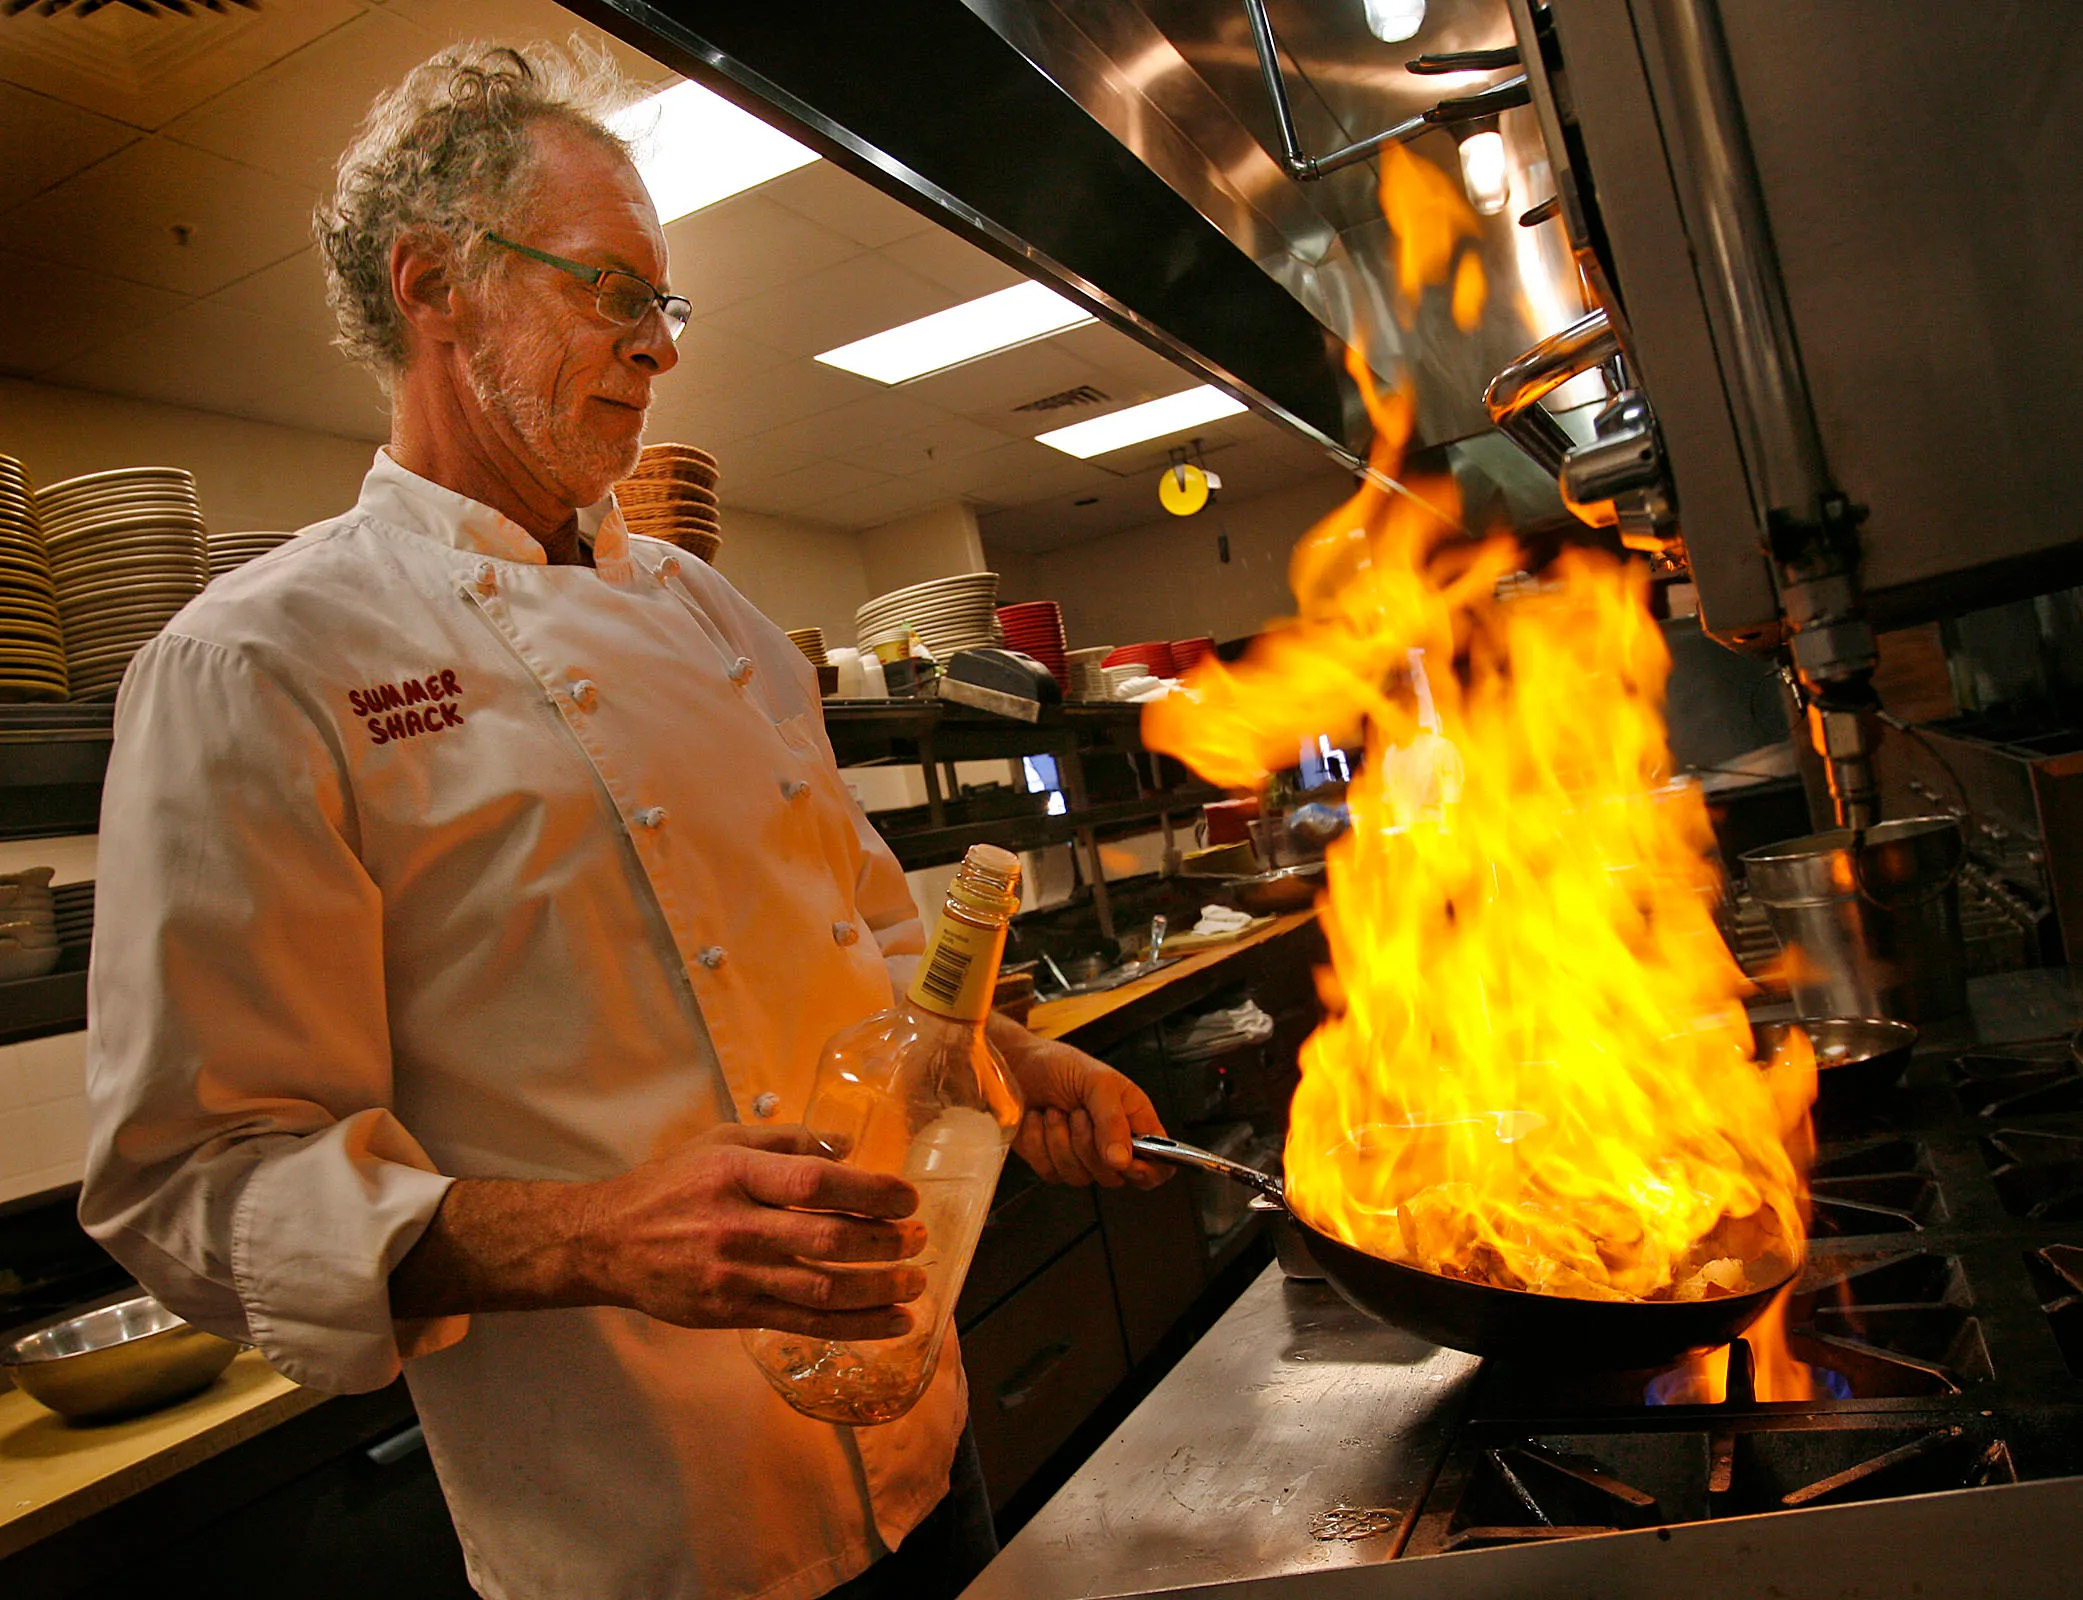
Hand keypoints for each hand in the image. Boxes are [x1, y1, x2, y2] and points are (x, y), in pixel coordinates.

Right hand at [578, 1124, 927, 1339]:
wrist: (607, 1241)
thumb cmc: (671, 1184)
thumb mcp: (723, 1141)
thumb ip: (787, 1140)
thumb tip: (850, 1147)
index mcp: (737, 1173)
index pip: (816, 1183)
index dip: (871, 1192)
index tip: (907, 1198)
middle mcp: (737, 1225)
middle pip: (827, 1240)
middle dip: (886, 1244)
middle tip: (919, 1240)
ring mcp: (734, 1275)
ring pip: (821, 1289)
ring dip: (879, 1291)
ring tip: (915, 1285)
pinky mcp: (731, 1313)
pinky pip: (802, 1323)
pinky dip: (853, 1326)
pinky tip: (889, 1323)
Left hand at [987, 1017, 1172, 1189]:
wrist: (1018, 1065)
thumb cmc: (1061, 1065)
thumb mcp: (1097, 1081)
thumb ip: (1113, 1120)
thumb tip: (1123, 1160)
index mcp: (1134, 1121)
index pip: (1159, 1163)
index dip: (1150, 1171)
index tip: (1129, 1163)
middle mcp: (1111, 1144)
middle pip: (1115, 1176)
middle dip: (1089, 1145)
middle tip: (1078, 1112)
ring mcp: (1081, 1157)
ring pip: (1080, 1177)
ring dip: (1061, 1140)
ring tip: (1056, 1111)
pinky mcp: (1052, 1163)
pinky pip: (1050, 1172)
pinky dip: (1039, 1143)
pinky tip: (1039, 1120)